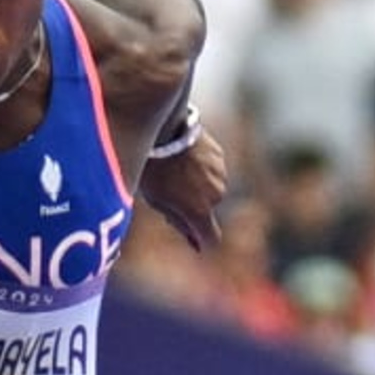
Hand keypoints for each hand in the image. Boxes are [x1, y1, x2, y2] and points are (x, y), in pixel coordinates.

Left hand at [139, 126, 229, 250]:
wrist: (163, 131)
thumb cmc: (152, 170)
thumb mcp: (157, 201)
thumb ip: (178, 222)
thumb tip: (196, 243)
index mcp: (199, 211)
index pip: (211, 238)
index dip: (202, 242)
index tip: (195, 243)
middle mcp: (216, 196)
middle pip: (205, 212)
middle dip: (191, 208)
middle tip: (166, 194)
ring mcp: (221, 175)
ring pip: (209, 190)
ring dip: (195, 187)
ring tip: (172, 172)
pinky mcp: (221, 157)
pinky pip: (211, 171)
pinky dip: (199, 170)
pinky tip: (181, 158)